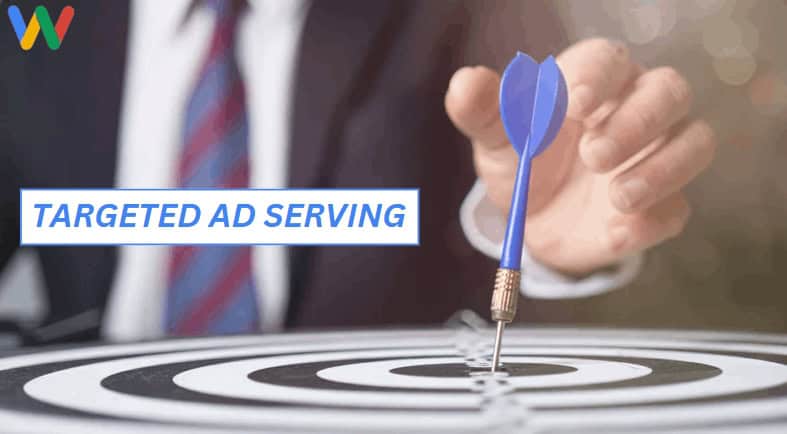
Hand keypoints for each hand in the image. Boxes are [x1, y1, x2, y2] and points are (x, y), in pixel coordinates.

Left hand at [446, 38, 716, 275]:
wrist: (533, 220)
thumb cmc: (522, 161)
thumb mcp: (495, 138)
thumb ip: (481, 110)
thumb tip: (465, 82)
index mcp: (593, 82)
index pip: (609, 60)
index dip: (598, 77)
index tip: (576, 104)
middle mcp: (637, 110)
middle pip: (669, 92)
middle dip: (637, 121)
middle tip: (593, 155)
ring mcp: (656, 158)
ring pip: (694, 143)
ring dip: (661, 169)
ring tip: (616, 197)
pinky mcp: (661, 206)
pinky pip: (676, 209)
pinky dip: (650, 223)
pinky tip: (615, 233)